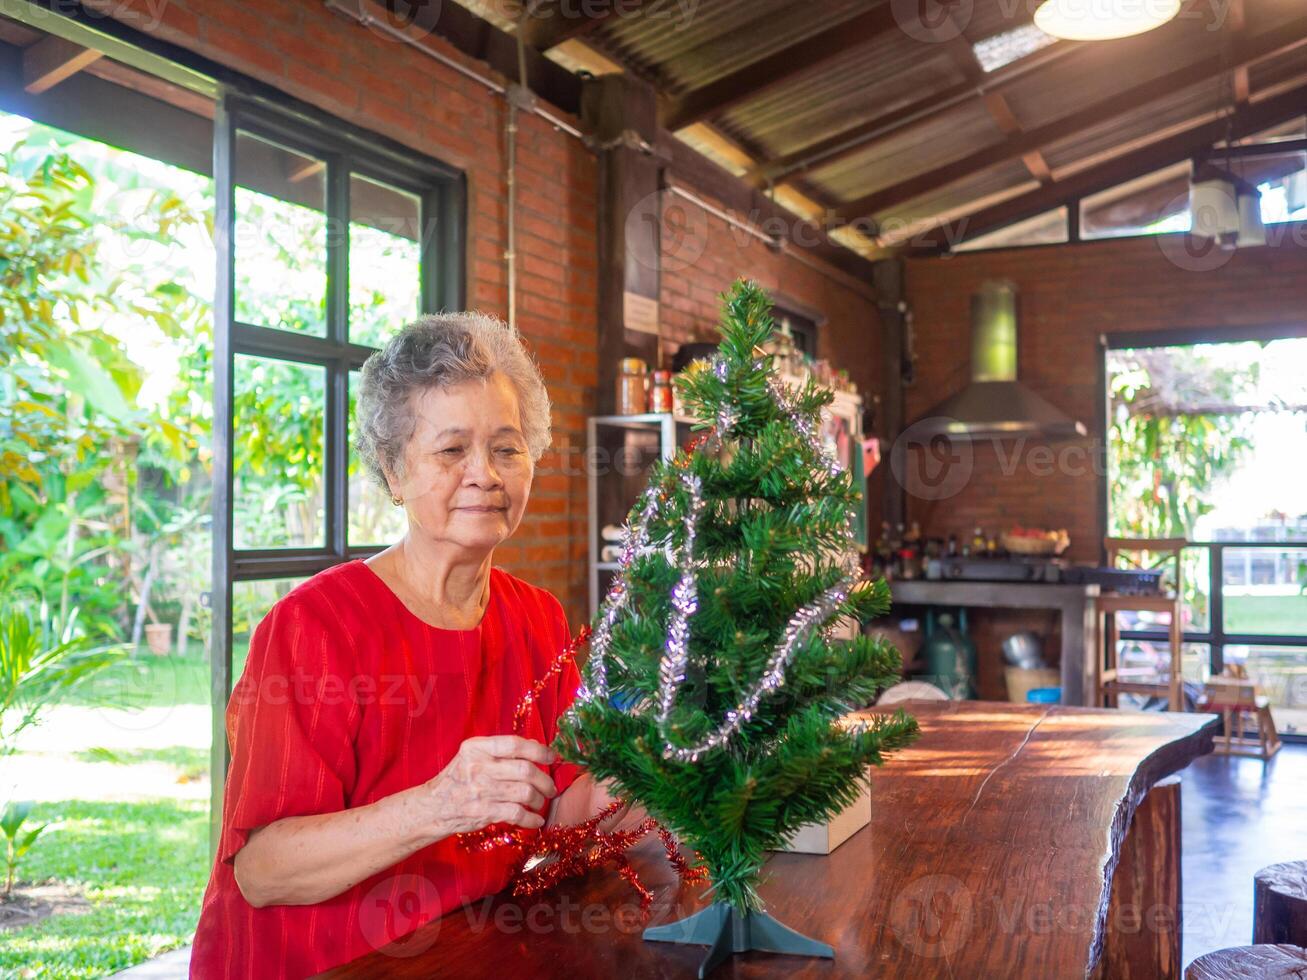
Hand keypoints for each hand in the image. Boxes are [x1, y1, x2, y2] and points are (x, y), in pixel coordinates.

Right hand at [422, 735, 558, 836]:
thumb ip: (502, 750)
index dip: (539, 751)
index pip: (515, 744)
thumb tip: (537, 746)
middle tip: (551, 788)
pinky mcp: (482, 812)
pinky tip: (535, 820)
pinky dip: (531, 819)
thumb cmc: (459, 779)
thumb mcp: (473, 757)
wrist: (432, 807)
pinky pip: (517, 814)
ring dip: (539, 800)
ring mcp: (480, 790)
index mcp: (477, 748)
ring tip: (540, 802)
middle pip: (525, 770)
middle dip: (545, 780)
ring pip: (524, 792)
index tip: (552, 757)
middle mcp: (479, 766)